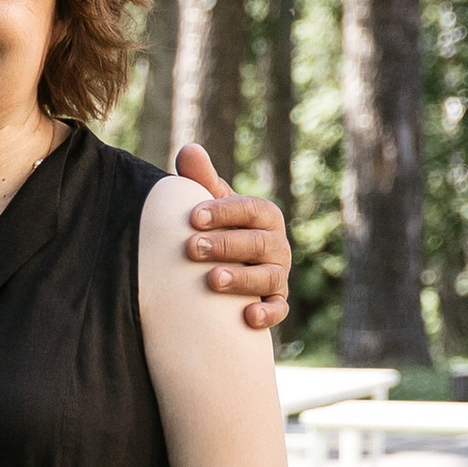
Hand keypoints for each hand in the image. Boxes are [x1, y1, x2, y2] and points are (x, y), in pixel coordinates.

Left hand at [172, 144, 290, 331]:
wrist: (219, 275)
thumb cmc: (215, 232)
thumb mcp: (208, 208)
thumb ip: (200, 181)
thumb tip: (188, 149)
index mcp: (263, 217)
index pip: (251, 209)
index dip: (224, 211)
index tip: (193, 217)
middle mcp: (276, 245)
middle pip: (259, 243)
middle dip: (226, 244)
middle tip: (192, 248)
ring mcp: (277, 275)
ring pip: (269, 277)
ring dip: (242, 278)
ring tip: (212, 280)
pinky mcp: (275, 303)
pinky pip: (279, 310)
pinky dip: (268, 313)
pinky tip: (248, 316)